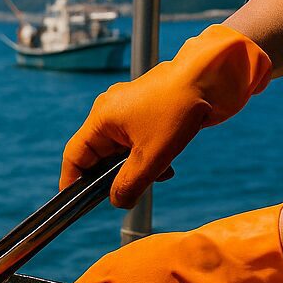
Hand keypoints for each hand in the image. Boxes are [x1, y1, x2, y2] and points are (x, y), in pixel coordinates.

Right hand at [60, 24, 272, 207]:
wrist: (210, 78)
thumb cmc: (178, 109)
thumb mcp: (153, 156)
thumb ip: (130, 183)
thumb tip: (117, 202)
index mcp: (101, 118)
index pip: (75, 155)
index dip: (72, 181)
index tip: (74, 204)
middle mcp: (109, 112)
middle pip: (100, 155)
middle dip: (115, 176)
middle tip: (130, 193)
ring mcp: (128, 110)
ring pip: (121, 150)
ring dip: (136, 167)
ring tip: (160, 173)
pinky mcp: (146, 111)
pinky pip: (136, 141)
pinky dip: (148, 156)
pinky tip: (168, 164)